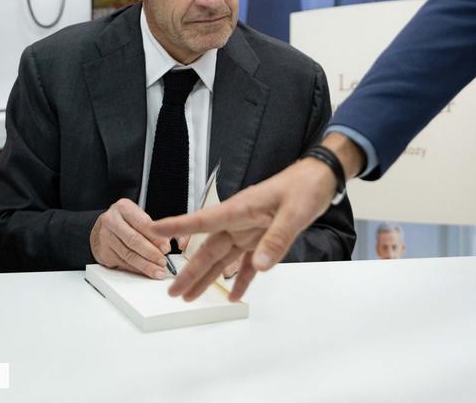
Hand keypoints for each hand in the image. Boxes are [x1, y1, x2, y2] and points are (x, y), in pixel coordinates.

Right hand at [90, 199, 170, 278]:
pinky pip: (123, 263)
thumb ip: (153, 229)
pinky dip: (136, 269)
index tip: (166, 248)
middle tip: (162, 261)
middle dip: (151, 253)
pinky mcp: (104, 252)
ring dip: (145, 265)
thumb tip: (167, 245)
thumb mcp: (137, 217)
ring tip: (157, 270)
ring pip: (128, 254)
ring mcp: (105, 237)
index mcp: (123, 207)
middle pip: (134, 240)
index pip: (142, 223)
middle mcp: (112, 221)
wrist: (101, 228)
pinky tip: (145, 272)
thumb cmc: (124, 221)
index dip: (156, 237)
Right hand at [153, 156, 337, 301]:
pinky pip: (247, 262)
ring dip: (208, 277)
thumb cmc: (304, 187)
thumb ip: (275, 239)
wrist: (321, 179)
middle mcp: (239, 221)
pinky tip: (235, 295)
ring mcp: (250, 230)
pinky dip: (241, 279)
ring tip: (191, 296)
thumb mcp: (293, 213)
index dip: (178, 225)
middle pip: (208, 247)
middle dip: (189, 269)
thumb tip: (259, 266)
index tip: (154, 228)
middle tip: (172, 290)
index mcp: (240, 208)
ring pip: (223, 257)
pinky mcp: (263, 237)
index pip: (203, 220)